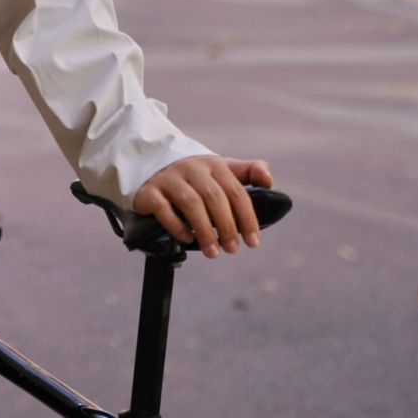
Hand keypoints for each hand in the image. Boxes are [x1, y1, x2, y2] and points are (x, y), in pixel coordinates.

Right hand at [133, 155, 274, 258]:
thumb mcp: (219, 170)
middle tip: (232, 250)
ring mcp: (168, 178)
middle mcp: (191, 167)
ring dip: (205, 231)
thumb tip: (269, 181)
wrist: (149, 164)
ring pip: (191, 203)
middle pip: (214, 198)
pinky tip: (187, 239)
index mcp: (213, 164)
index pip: (236, 191)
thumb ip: (247, 172)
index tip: (253, 242)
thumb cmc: (193, 176)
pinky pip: (164, 209)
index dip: (247, 218)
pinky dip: (177, 226)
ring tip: (213, 252)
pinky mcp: (149, 190)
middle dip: (227, 227)